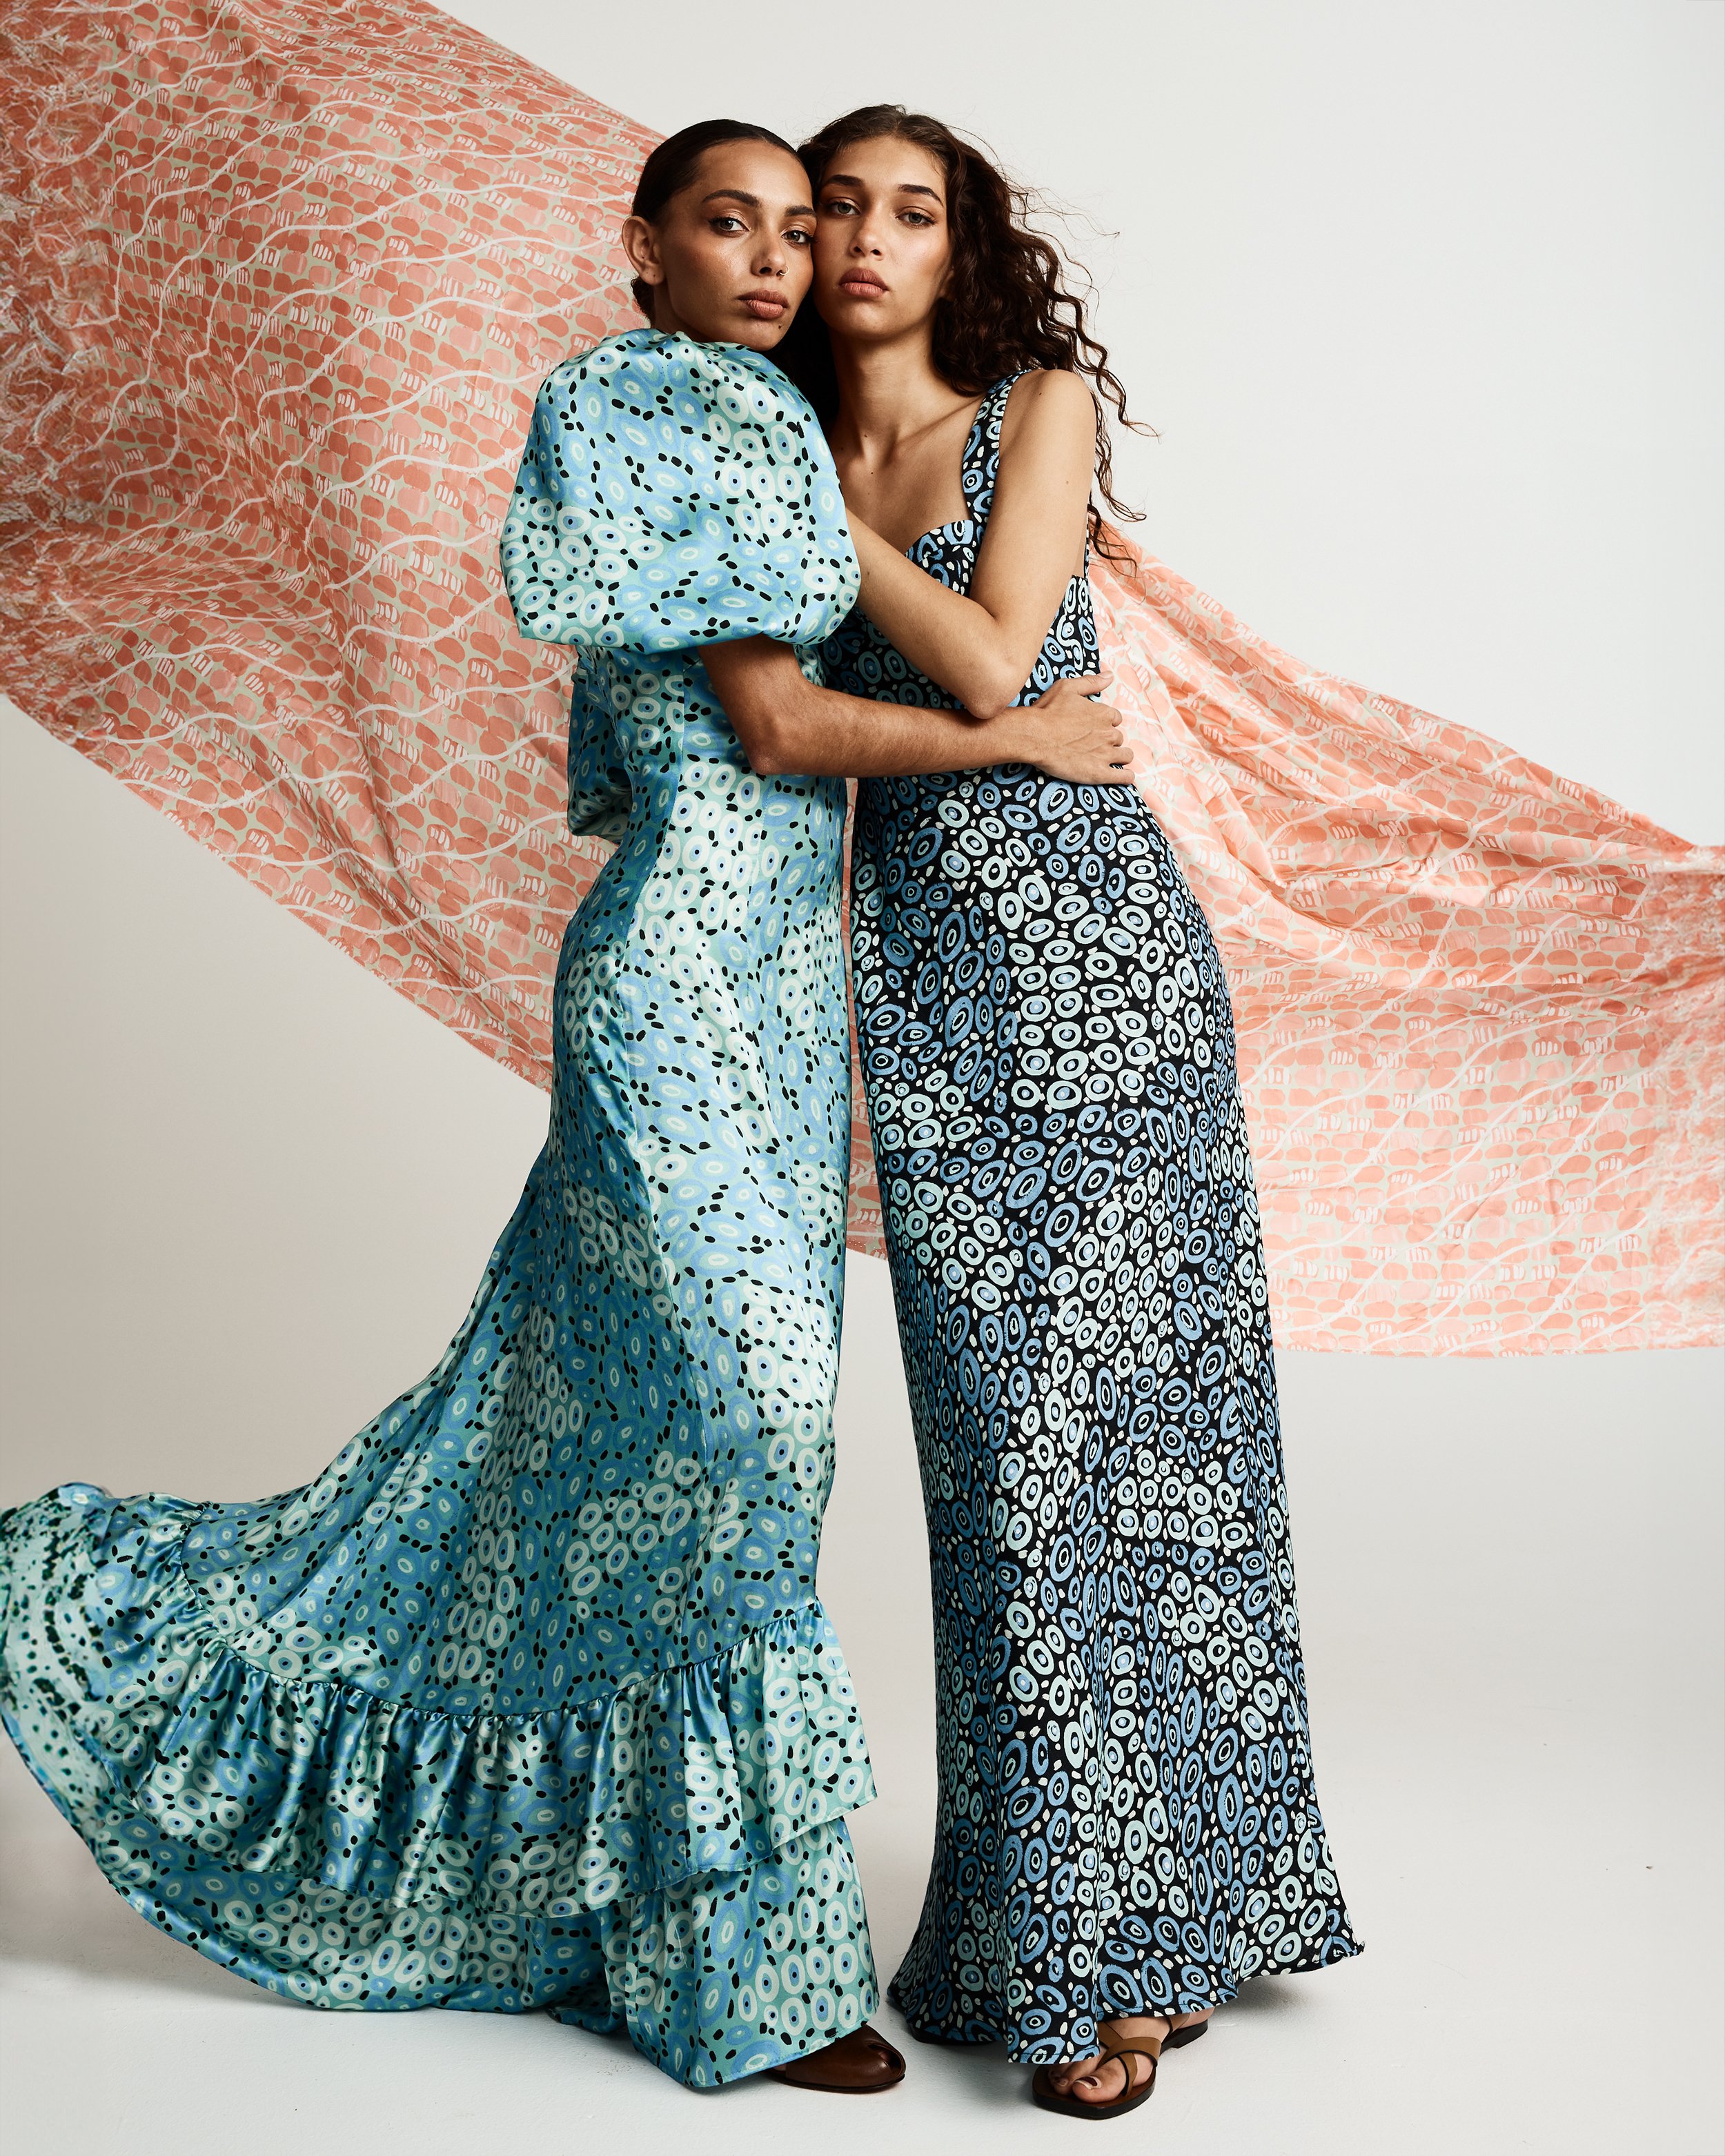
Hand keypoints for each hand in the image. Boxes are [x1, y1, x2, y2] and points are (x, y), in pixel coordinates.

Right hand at [1015, 671, 1137, 785]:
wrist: (1033, 736)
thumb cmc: (1047, 711)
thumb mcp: (1067, 687)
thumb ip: (1091, 682)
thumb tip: (1110, 676)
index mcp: (1104, 713)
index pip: (1115, 719)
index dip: (1106, 723)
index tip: (1095, 728)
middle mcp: (1109, 733)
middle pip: (1118, 737)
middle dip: (1109, 740)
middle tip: (1094, 745)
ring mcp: (1105, 754)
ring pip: (1126, 755)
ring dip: (1120, 757)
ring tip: (1110, 760)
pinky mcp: (1099, 773)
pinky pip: (1123, 777)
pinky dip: (1127, 777)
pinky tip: (1125, 777)